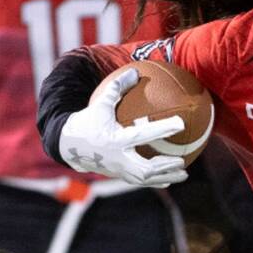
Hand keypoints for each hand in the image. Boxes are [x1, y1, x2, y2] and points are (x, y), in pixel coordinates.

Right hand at [59, 68, 189, 186]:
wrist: (68, 145)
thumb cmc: (88, 121)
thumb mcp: (100, 103)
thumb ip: (117, 88)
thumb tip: (135, 72)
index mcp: (115, 140)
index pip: (142, 134)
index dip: (162, 129)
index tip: (181, 123)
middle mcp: (117, 158)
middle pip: (144, 168)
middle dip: (164, 166)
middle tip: (182, 159)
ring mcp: (118, 170)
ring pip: (144, 179)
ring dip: (165, 177)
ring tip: (184, 174)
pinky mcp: (118, 175)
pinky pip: (140, 180)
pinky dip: (156, 180)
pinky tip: (170, 178)